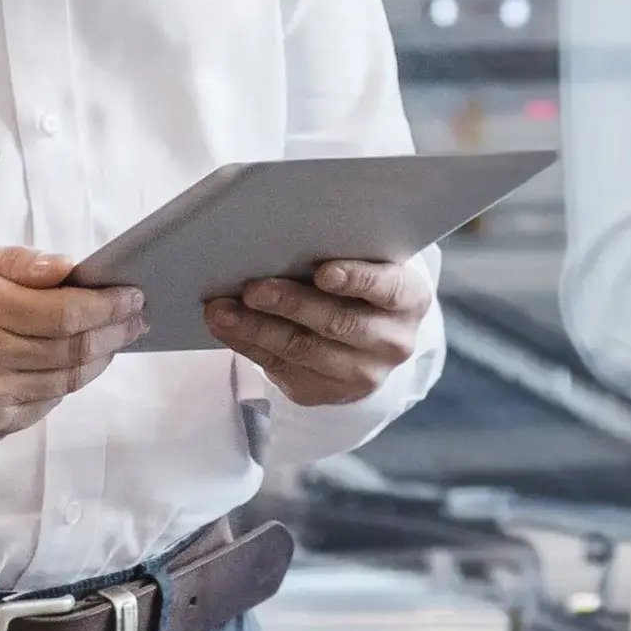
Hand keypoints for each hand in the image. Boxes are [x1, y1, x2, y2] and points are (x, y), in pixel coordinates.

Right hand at [0, 245, 146, 442]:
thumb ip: (16, 263)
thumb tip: (70, 269)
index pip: (62, 312)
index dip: (107, 305)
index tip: (133, 293)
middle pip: (72, 350)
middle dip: (115, 331)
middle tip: (137, 315)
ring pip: (66, 381)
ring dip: (100, 358)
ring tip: (116, 337)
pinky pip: (47, 404)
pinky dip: (69, 382)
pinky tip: (77, 362)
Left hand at [203, 255, 434, 408]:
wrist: (365, 337)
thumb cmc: (356, 284)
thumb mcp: (365, 265)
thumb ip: (338, 253)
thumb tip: (276, 239)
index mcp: (408, 299)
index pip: (387, 288)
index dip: (356, 280)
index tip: (323, 272)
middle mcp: (391, 341)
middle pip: (338, 322)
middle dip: (291, 304)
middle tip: (252, 288)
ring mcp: (361, 373)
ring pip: (304, 350)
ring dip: (256, 328)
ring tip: (221, 310)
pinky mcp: (325, 392)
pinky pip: (281, 367)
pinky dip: (247, 344)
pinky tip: (225, 326)